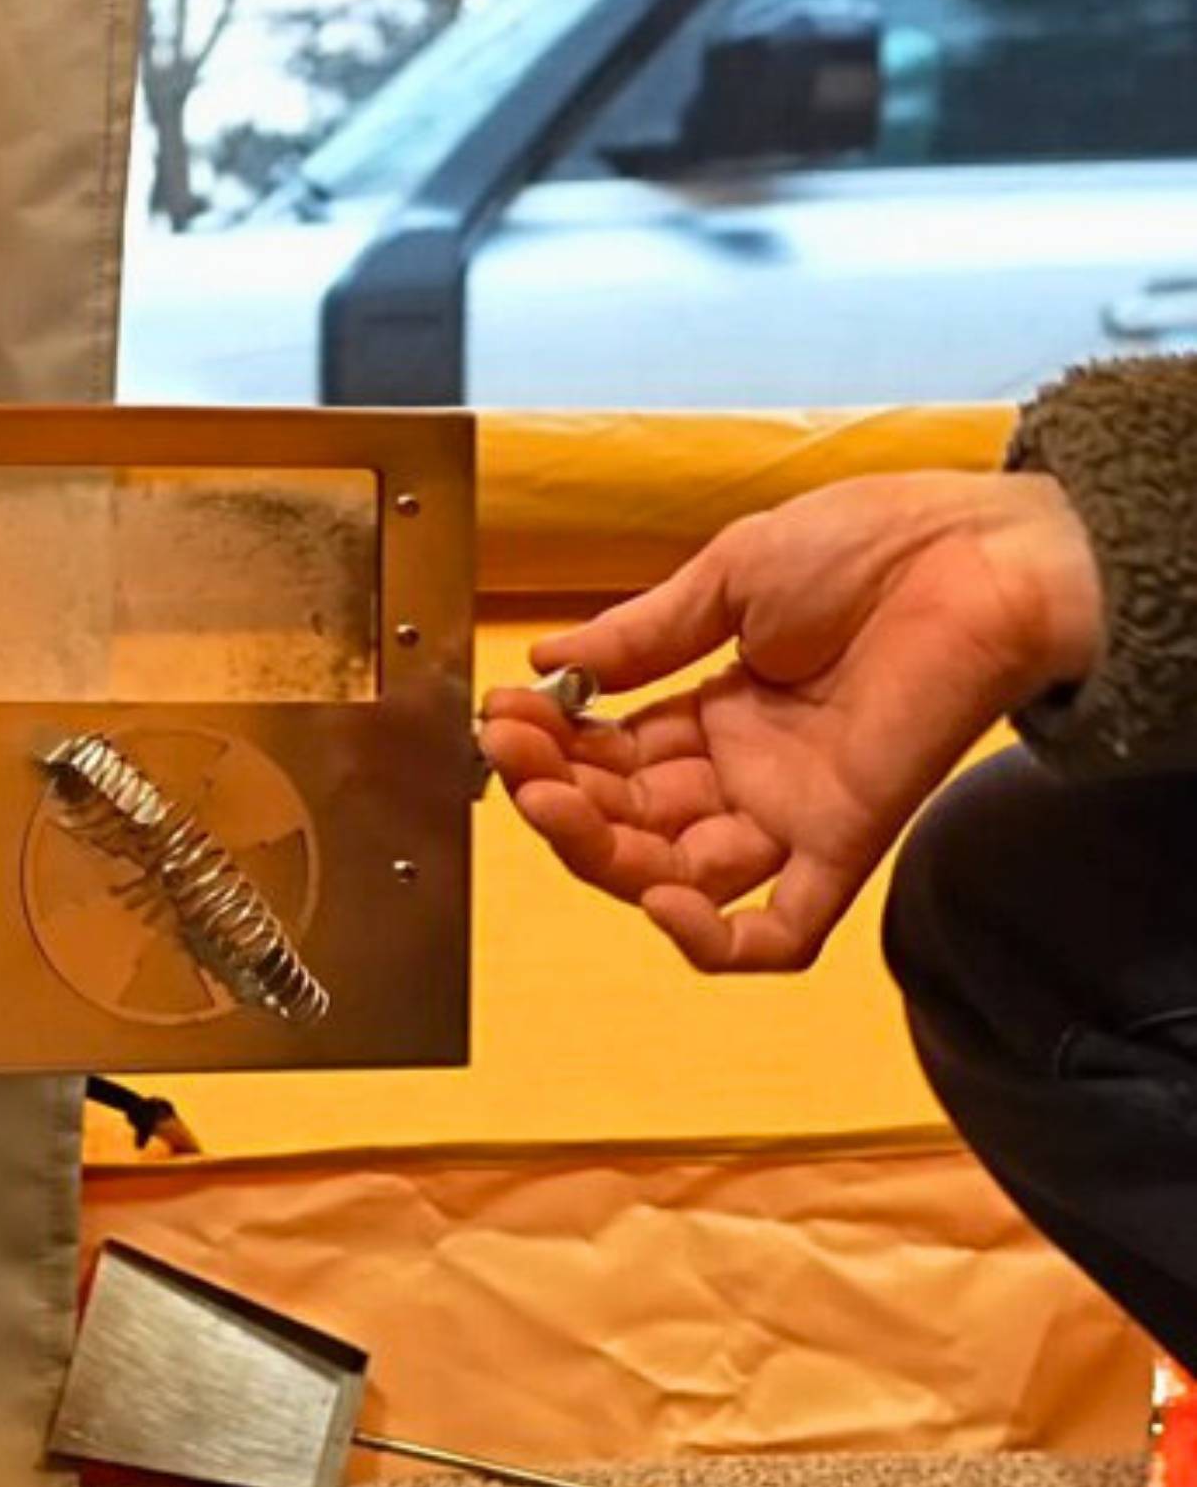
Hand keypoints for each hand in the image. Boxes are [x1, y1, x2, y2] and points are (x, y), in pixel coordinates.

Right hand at [478, 473, 1101, 971]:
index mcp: (719, 713)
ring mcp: (791, 816)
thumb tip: (547, 663)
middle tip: (516, 757)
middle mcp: (747, 775)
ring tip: (552, 799)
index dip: (553, 747)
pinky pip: (776, 932)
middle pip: (628, 824)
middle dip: (560, 796)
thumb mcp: (731, 576)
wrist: (984, 557)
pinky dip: (713, 940)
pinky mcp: (843, 846)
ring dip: (602, 853)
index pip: (613, 758)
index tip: (502, 715)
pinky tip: (657, 897)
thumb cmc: (875, 546)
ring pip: (674, 878)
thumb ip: (641, 635)